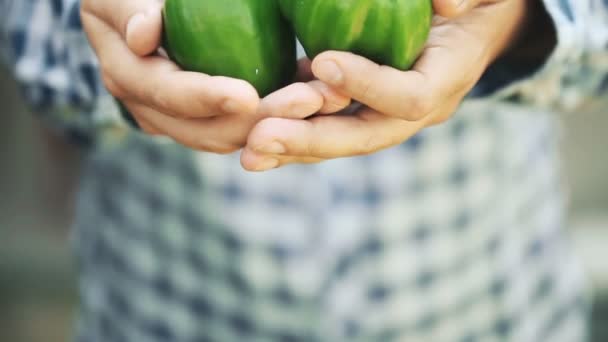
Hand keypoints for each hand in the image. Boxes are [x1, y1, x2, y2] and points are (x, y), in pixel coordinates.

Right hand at [80, 0, 345, 152]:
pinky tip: (317, 98)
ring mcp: (180, 120)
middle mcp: (151, 109)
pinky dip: (280, 119)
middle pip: (209, 129)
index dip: (207, 98)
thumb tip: (144, 36)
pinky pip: (246, 127)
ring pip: (233, 136)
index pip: (169, 93)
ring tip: (327, 101)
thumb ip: (129, 7)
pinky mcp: (206, 119)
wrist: (140, 11)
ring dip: (281, 125)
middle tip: (311, 100)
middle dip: (262, 121)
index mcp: (127, 75)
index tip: (247, 96)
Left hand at [241, 0, 531, 169]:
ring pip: (340, 141)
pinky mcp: (365, 109)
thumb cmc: (476, 3)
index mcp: (448, 79)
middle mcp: (418, 110)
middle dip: (312, 140)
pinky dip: (293, 132)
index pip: (410, 97)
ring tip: (248, 153)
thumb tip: (446, 4)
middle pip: (365, 137)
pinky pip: (329, 126)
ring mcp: (389, 114)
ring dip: (293, 149)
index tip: (322, 61)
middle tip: (260, 139)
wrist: (472, 26)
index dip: (368, 84)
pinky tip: (251, 135)